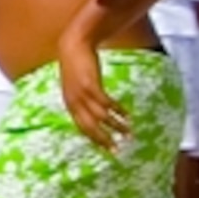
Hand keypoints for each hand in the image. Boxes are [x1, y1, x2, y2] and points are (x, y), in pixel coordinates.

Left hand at [55, 33, 130, 151]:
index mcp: (70, 104)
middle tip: (117, 151)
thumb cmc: (77, 67)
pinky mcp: (90, 85)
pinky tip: (127, 115)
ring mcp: (81, 94)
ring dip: (116, 126)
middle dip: (104, 140)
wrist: (74, 46)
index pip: (82, 128)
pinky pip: (106, 103)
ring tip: (129, 133)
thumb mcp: (76, 87)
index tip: (107, 149)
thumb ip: (83, 100)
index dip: (95, 139)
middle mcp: (74, 102)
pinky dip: (117, 110)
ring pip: (101, 117)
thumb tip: (95, 114)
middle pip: (90, 127)